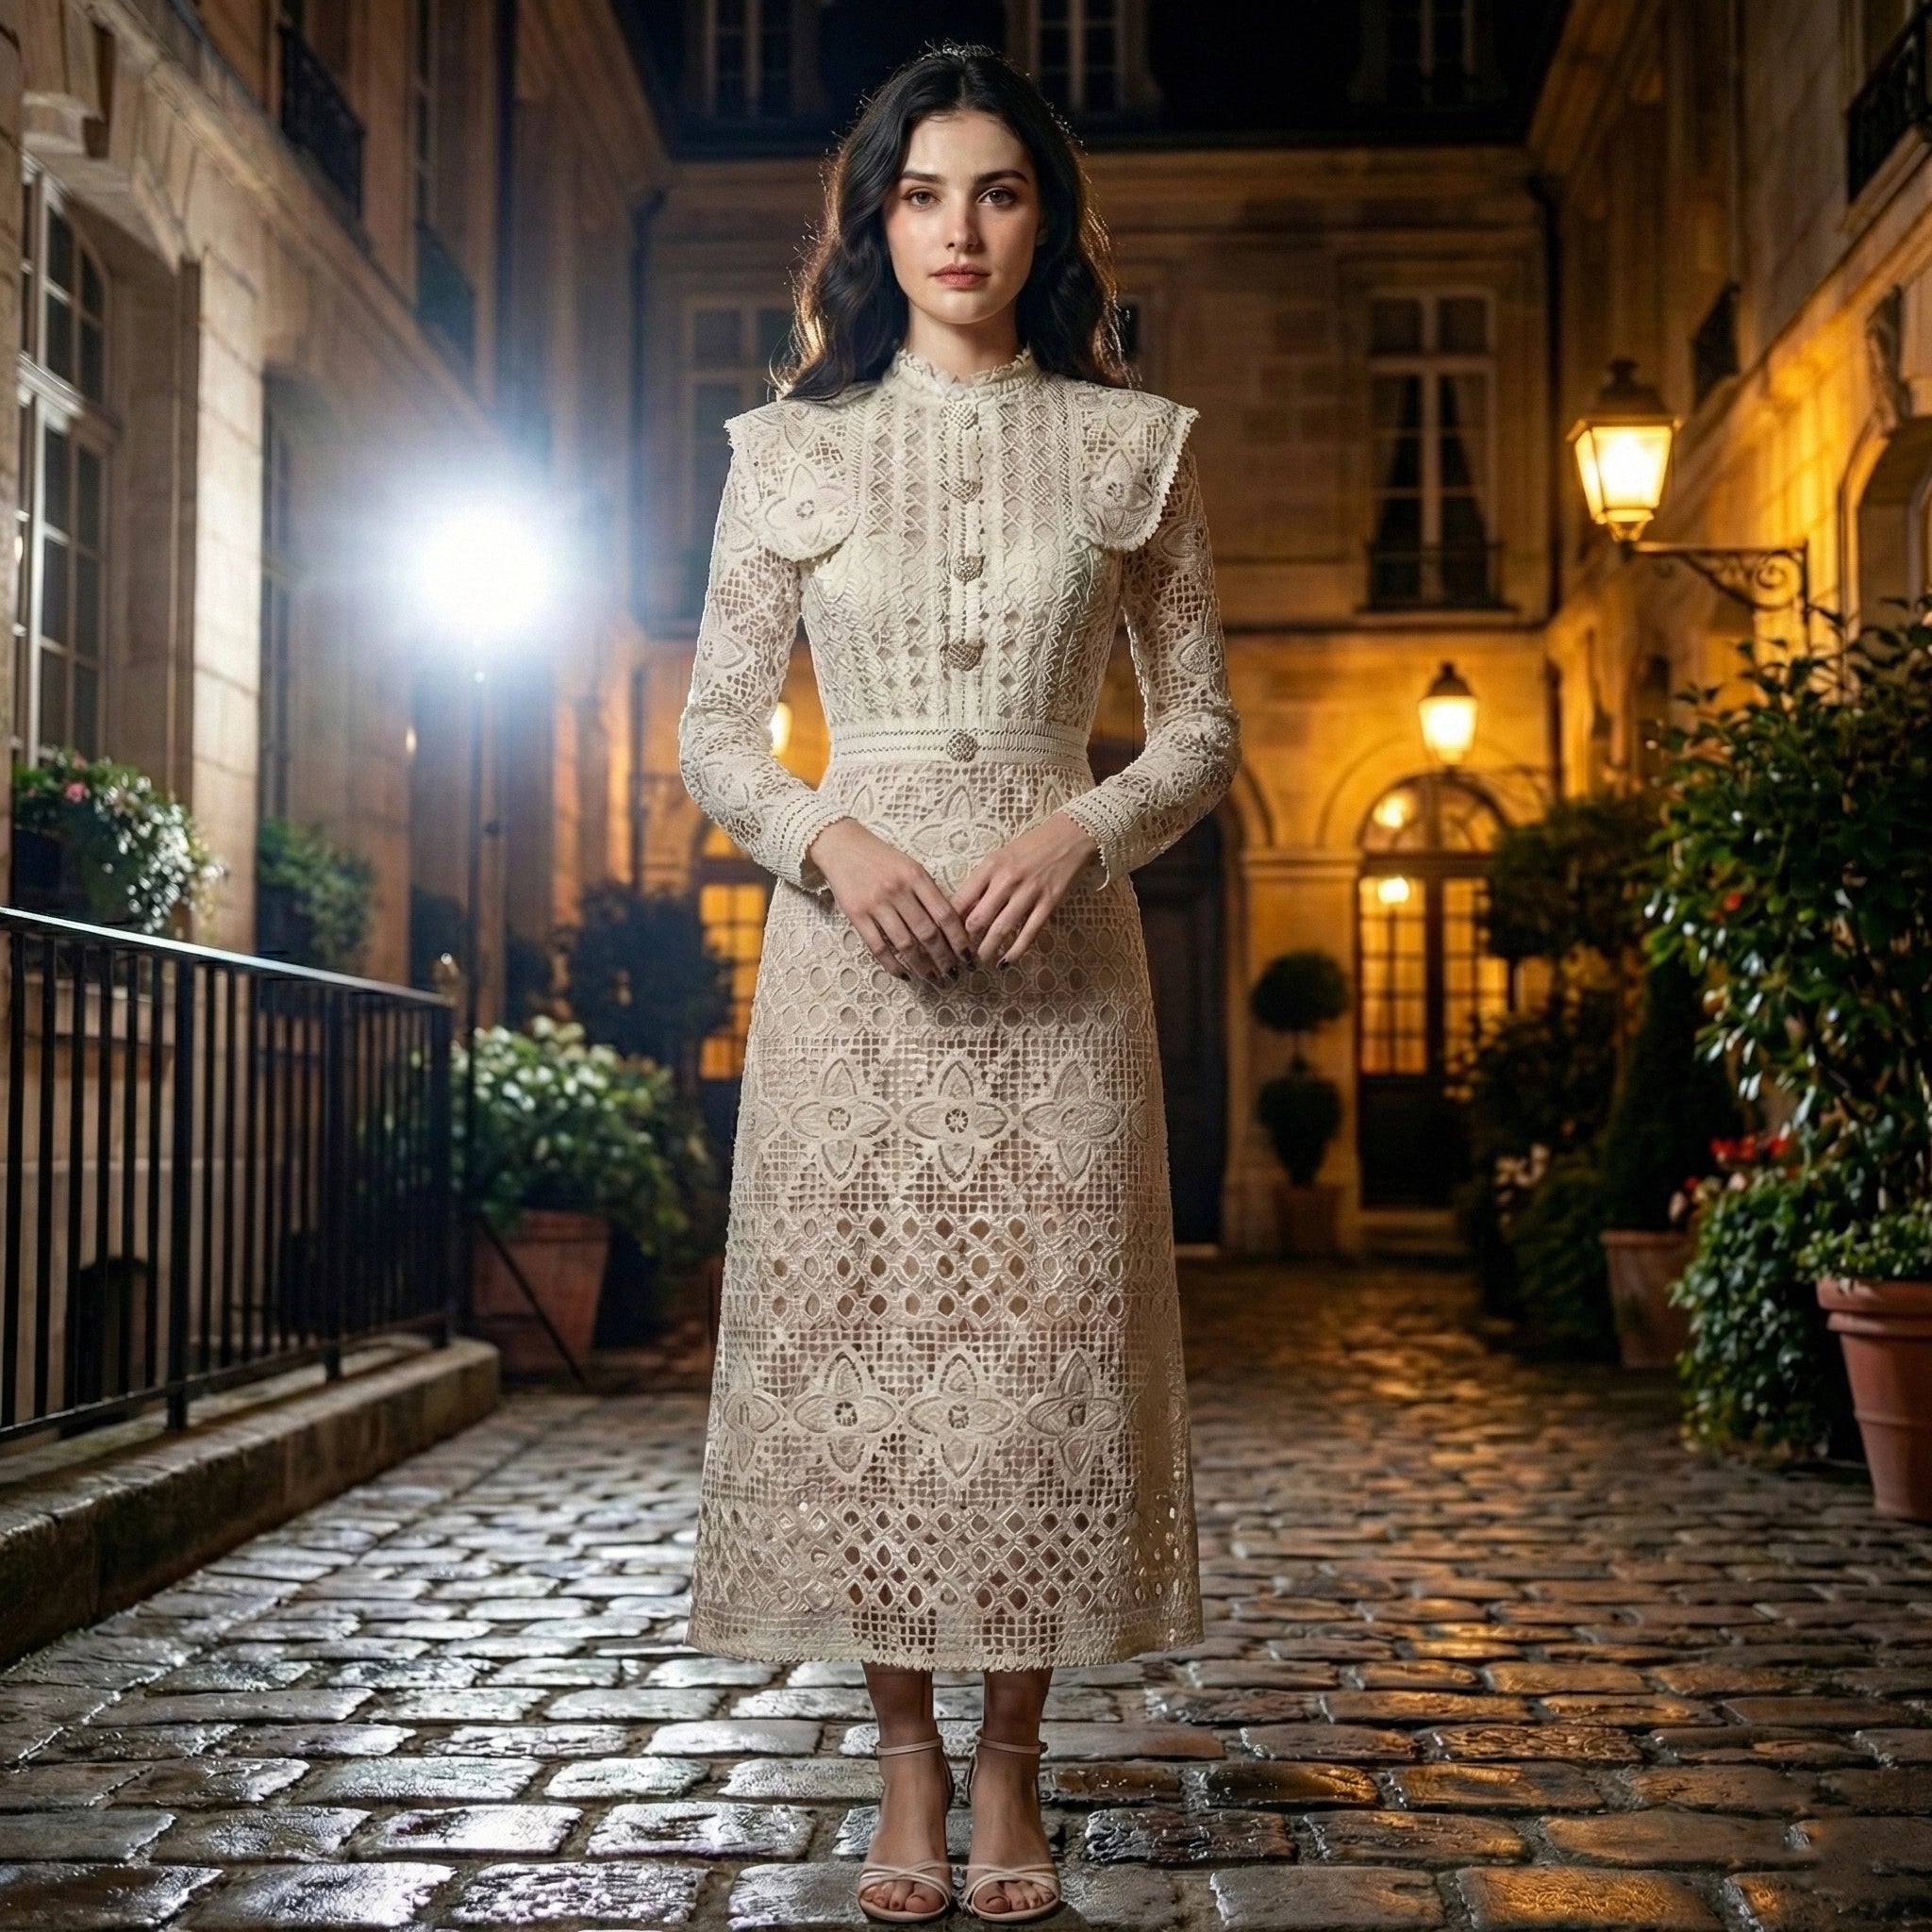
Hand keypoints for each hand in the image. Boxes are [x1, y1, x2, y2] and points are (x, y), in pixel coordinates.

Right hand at [806, 817, 973, 980]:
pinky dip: (893, 965)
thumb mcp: (911, 866)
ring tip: (933, 979)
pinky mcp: (856, 915)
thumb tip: (952, 927)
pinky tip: (904, 975)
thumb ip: (929, 893)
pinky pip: (878, 947)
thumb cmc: (881, 858)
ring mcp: (876, 903)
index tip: (968, 957)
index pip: (945, 914)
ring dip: (922, 966)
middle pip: (928, 933)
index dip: (959, 940)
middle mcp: (898, 890)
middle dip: (944, 959)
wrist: (842, 845)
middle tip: (953, 975)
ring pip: (905, 944)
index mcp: (916, 876)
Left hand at [952, 811, 1099, 968]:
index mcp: (990, 866)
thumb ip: (981, 882)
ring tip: (979, 961)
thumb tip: (962, 911)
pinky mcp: (1048, 903)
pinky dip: (1016, 951)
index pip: (961, 900)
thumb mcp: (999, 858)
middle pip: (977, 919)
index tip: (947, 936)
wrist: (1069, 836)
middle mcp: (1007, 879)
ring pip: (1001, 929)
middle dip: (967, 941)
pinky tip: (1007, 962)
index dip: (950, 923)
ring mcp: (1029, 892)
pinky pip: (1029, 933)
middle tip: (962, 953)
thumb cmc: (1030, 848)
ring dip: (988, 950)